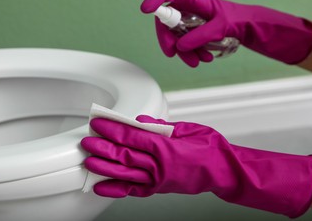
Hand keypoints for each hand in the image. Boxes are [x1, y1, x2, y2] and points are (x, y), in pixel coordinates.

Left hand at [81, 116, 311, 217]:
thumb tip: (140, 121)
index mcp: (167, 147)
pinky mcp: (159, 189)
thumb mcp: (188, 129)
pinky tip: (101, 186)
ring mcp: (158, 180)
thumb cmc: (211, 148)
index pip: (132, 136)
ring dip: (105, 167)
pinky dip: (116, 189)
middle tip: (87, 140)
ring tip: (89, 161)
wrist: (225, 171)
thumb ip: (162, 126)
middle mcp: (160, 165)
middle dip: (103, 146)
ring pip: (125, 173)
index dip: (113, 129)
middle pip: (125, 154)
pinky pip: (134, 190)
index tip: (99, 122)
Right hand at [140, 0, 311, 66]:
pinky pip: (185, 44)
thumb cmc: (238, 20)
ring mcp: (190, 22)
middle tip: (172, 53)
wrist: (249, 30)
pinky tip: (204, 58)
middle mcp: (189, 9)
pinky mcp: (194, 33)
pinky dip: (191, 53)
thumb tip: (181, 46)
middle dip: (168, 39)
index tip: (146, 9)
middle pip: (167, 20)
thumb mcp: (221, 27)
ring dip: (184, 52)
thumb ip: (200, 36)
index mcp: (195, 0)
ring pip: (176, 36)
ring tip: (199, 61)